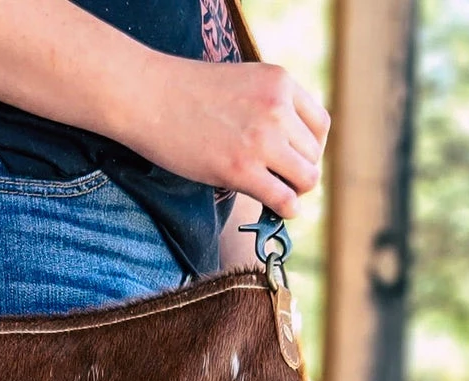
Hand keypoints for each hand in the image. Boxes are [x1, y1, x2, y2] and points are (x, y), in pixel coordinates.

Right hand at [129, 60, 328, 218]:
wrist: (149, 96)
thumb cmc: (185, 94)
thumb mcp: (241, 84)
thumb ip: (268, 106)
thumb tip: (286, 148)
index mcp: (280, 82)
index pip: (320, 126)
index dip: (310, 149)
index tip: (293, 160)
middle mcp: (278, 108)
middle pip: (313, 155)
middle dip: (299, 172)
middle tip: (278, 182)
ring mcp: (262, 139)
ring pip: (306, 179)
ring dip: (294, 192)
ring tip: (275, 195)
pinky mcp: (242, 169)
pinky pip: (285, 200)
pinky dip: (286, 211)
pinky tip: (273, 210)